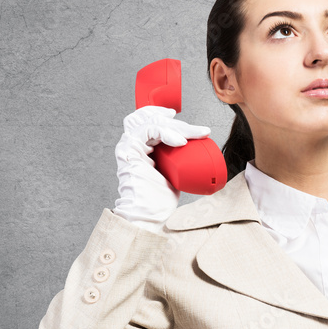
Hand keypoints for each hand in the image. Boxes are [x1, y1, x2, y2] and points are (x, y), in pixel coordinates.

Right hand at [113, 106, 210, 230]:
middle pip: (150, 117)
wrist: (148, 215)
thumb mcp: (174, 174)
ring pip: (150, 120)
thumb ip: (179, 162)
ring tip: (192, 134)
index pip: (147, 119)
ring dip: (175, 125)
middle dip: (177, 121)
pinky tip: (180, 142)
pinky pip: (148, 131)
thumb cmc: (158, 200)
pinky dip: (166, 133)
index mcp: (142, 147)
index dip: (161, 113)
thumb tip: (198, 155)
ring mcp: (129, 146)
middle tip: (198, 131)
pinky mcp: (129, 150)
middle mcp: (133, 144)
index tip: (179, 115)